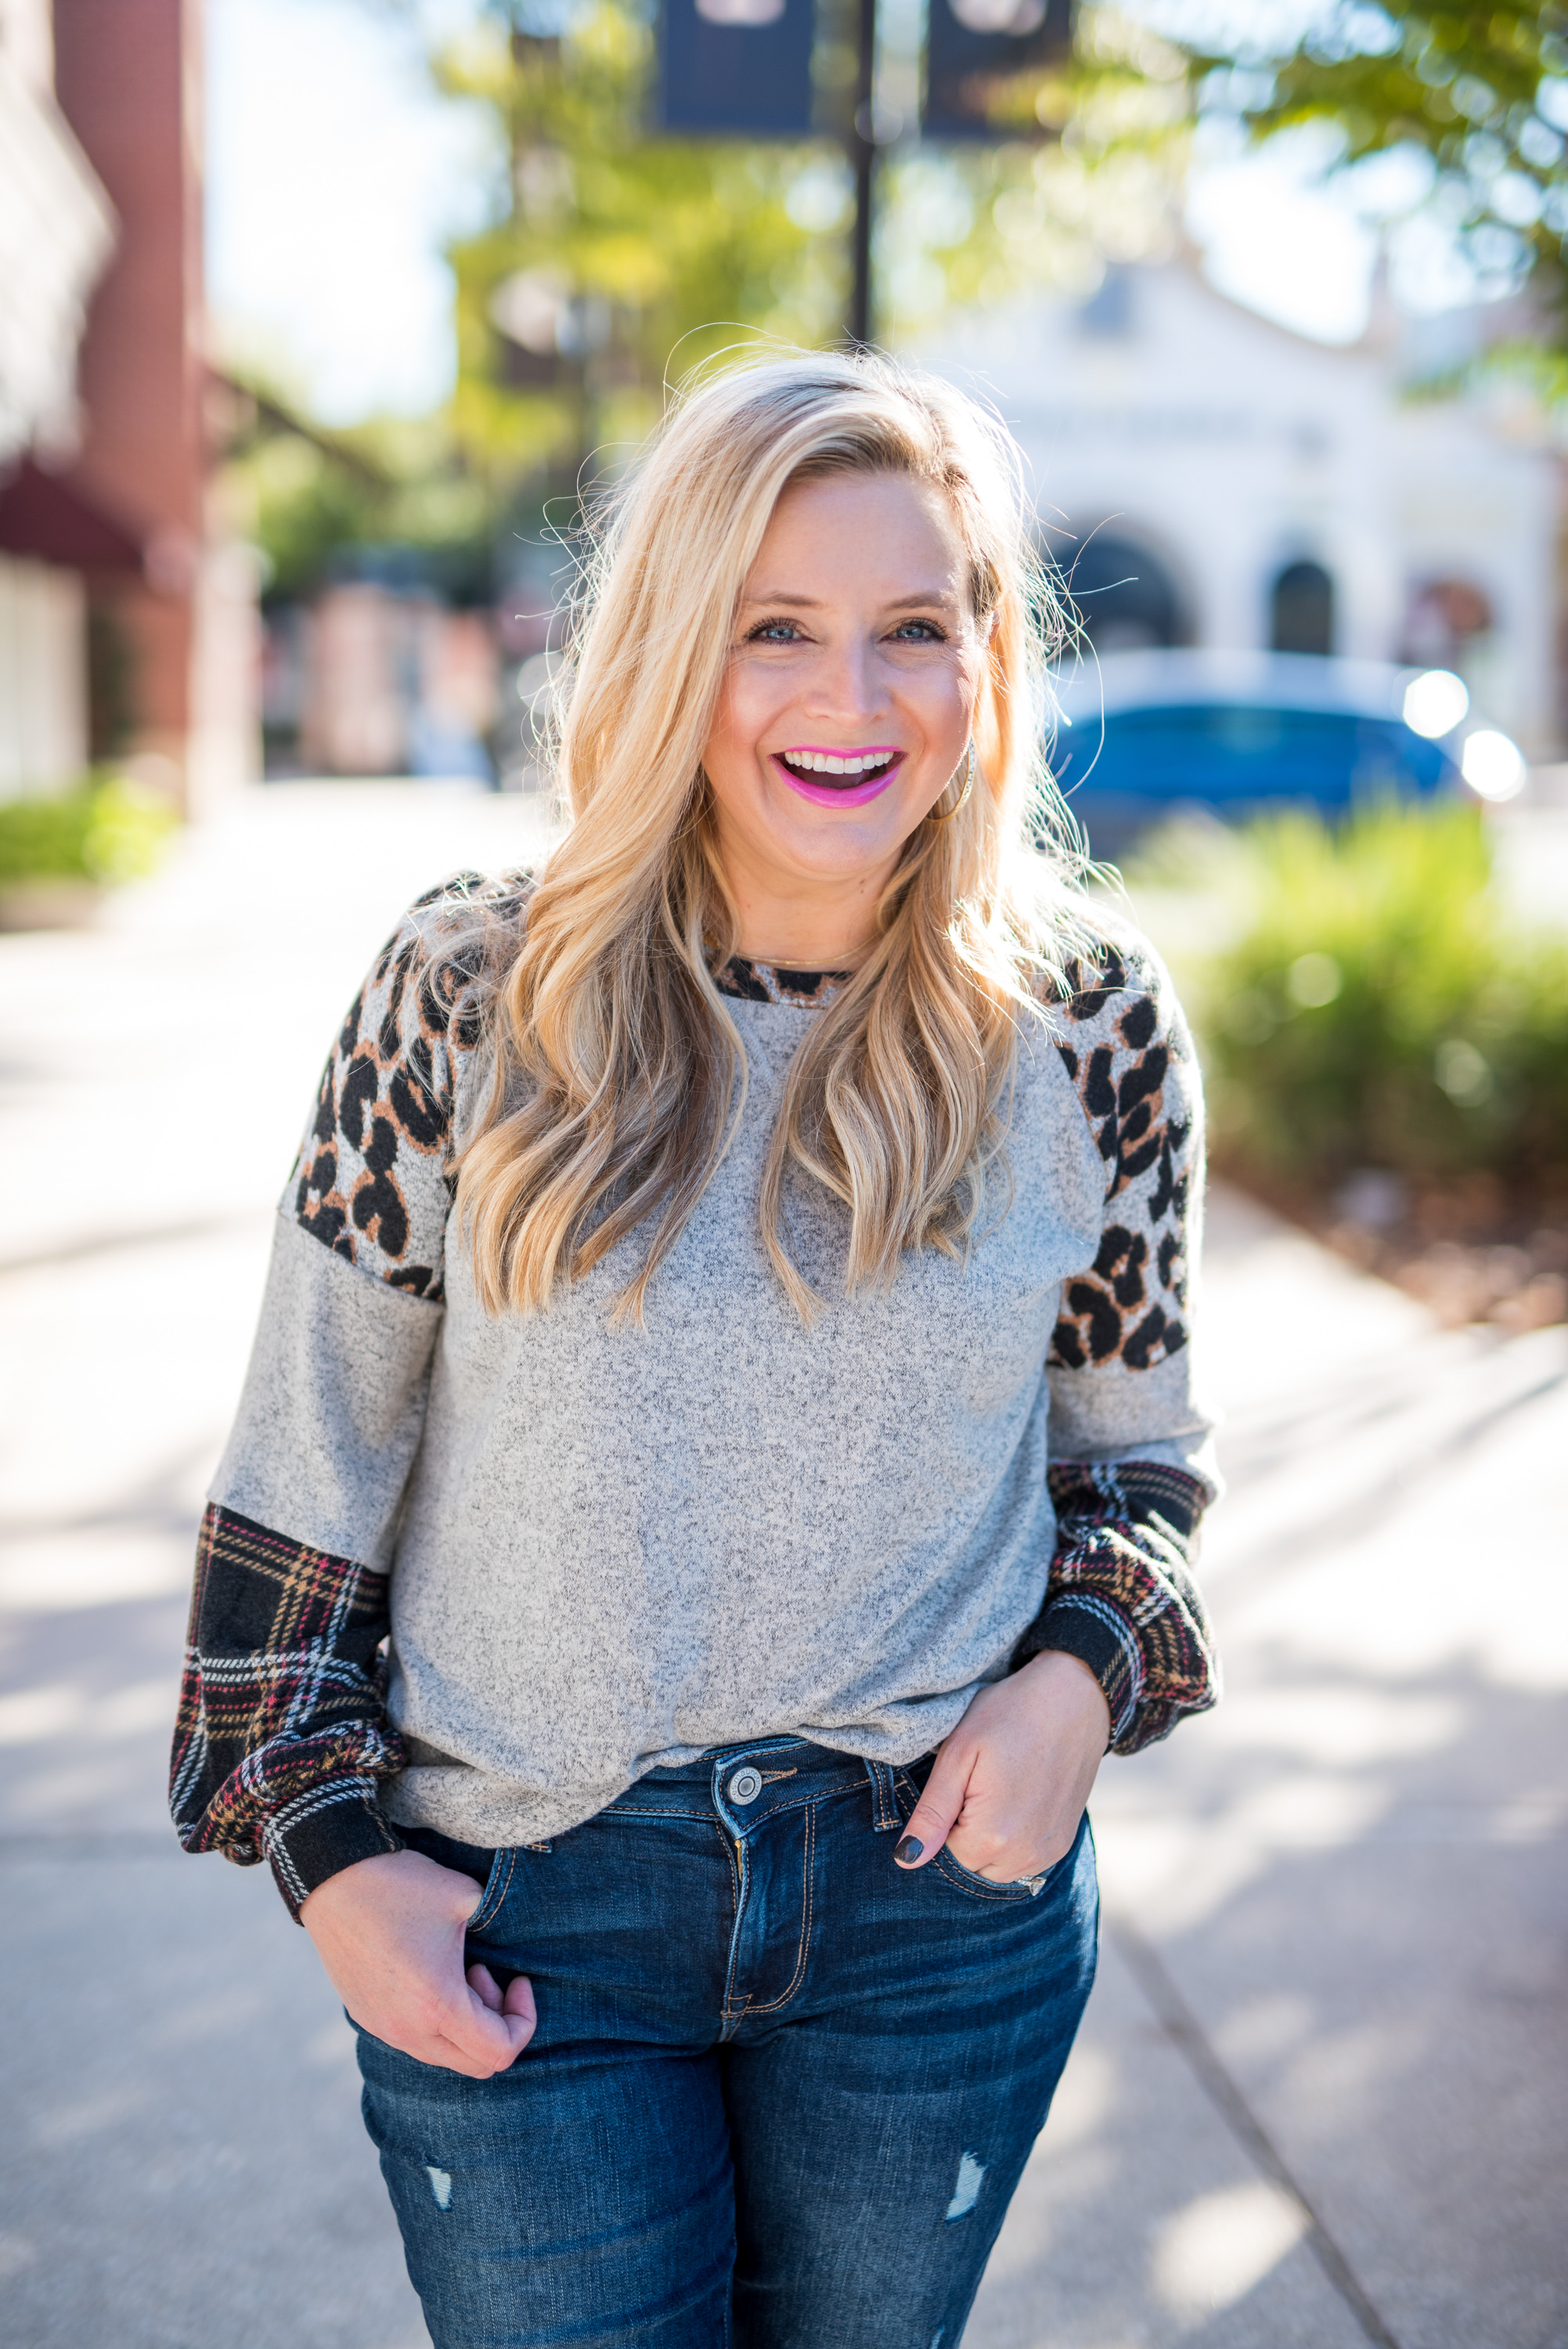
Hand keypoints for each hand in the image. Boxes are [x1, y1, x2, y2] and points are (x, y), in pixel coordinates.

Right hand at [300, 1848, 536, 2076]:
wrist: (334, 1878)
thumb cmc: (402, 1885)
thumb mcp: (467, 1897)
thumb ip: (500, 1928)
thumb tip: (512, 1944)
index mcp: (438, 2006)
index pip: (500, 2053)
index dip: (524, 2020)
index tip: (518, 1979)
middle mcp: (408, 2031)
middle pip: (476, 2065)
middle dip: (496, 2024)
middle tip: (486, 1973)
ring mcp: (384, 2029)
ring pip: (445, 2055)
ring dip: (466, 2022)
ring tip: (459, 1970)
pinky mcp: (367, 2018)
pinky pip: (417, 2041)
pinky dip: (438, 2020)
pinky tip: (431, 1974)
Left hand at [893, 1650, 1110, 1882]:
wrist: (1073, 1697)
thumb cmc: (1010, 1715)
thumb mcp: (959, 1753)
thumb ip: (932, 1812)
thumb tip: (906, 1860)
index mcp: (992, 1835)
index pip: (943, 1859)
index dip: (939, 1825)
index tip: (955, 1788)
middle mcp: (1024, 1855)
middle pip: (970, 1869)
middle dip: (962, 1838)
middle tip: (974, 1786)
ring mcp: (1048, 1852)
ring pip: (996, 1870)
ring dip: (986, 1844)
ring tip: (995, 1792)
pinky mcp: (1062, 1843)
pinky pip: (1023, 1864)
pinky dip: (1010, 1843)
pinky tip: (1013, 1803)